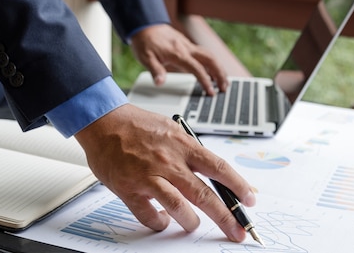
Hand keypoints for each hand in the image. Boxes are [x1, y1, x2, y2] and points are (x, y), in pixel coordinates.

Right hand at [74, 104, 255, 241]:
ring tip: (193, 224)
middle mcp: (169, 161)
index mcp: (183, 145)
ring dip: (190, 222)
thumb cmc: (137, 125)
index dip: (239, 186)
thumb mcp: (172, 130)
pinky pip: (150, 215)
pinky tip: (161, 220)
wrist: (103, 121)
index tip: (250, 199)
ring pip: (179, 208)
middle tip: (238, 231)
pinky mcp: (130, 189)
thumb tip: (210, 171)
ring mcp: (149, 176)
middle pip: (205, 195)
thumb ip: (189, 151)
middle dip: (226, 217)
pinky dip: (159, 222)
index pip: (220, 168)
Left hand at [129, 24, 227, 94]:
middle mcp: (187, 48)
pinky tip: (212, 73)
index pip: (197, 68)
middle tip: (225, 88)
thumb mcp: (146, 58)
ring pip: (210, 55)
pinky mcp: (188, 46)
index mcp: (178, 53)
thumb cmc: (145, 41)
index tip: (211, 92)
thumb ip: (155, 70)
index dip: (205, 81)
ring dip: (219, 68)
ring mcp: (189, 46)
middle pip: (210, 59)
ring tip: (223, 82)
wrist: (145, 25)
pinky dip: (212, 64)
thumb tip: (160, 83)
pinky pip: (204, 54)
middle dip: (220, 73)